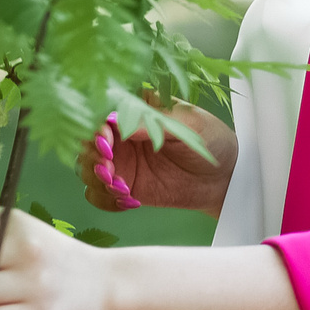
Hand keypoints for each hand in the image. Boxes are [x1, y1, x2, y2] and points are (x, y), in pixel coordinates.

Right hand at [77, 93, 235, 215]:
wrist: (224, 177)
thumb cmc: (211, 139)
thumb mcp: (191, 124)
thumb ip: (157, 123)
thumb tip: (121, 123)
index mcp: (135, 109)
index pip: (101, 111)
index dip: (95, 125)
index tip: (106, 140)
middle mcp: (121, 134)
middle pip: (85, 142)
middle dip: (91, 157)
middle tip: (109, 170)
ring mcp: (120, 161)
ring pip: (86, 169)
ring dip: (96, 180)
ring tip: (124, 188)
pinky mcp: (123, 186)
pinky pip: (98, 195)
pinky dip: (106, 200)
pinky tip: (130, 200)